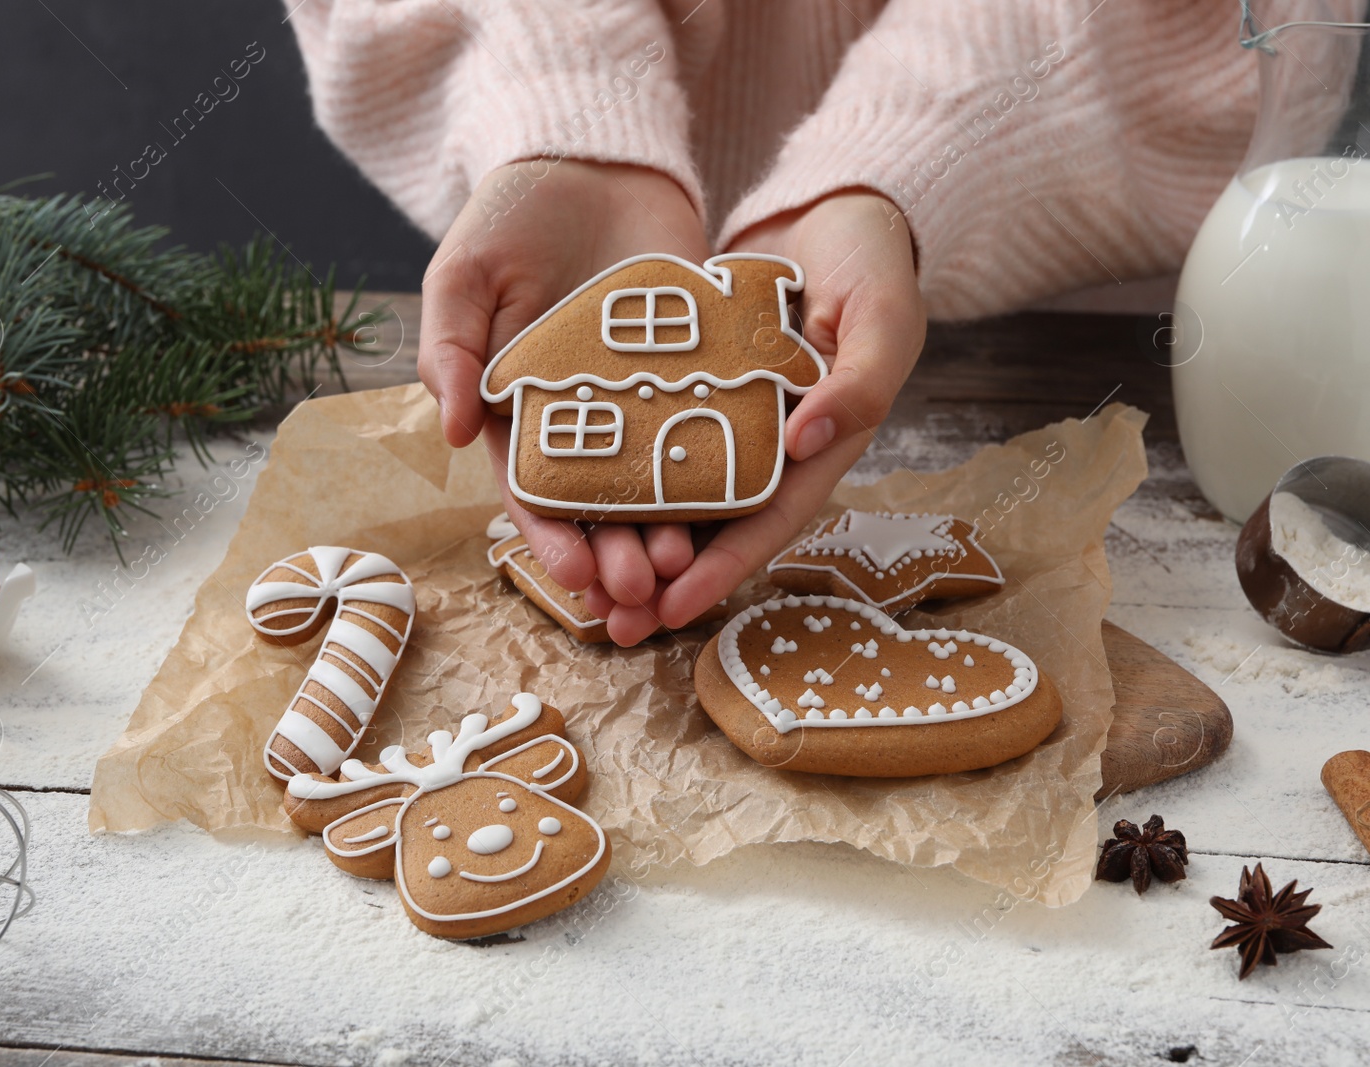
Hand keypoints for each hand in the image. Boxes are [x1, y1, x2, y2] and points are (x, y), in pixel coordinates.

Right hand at [419, 160, 706, 604]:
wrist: (595, 159)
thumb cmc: (512, 216)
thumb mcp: (462, 276)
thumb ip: (449, 349)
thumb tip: (452, 432)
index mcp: (519, 411)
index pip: (533, 493)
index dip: (552, 541)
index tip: (576, 581)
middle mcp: (583, 419)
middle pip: (600, 506)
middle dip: (617, 556)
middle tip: (642, 593)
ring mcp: (642, 398)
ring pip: (657, 483)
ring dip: (668, 532)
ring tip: (685, 567)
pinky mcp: (696, 370)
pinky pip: (708, 428)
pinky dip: (718, 471)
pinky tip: (734, 506)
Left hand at [585, 189, 926, 643]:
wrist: (836, 207)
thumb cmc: (873, 261)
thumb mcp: (882, 317)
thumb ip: (858, 383)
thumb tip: (806, 443)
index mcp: (823, 443)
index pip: (770, 520)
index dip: (725, 568)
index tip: (675, 607)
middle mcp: (773, 444)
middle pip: (716, 526)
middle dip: (666, 579)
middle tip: (615, 624)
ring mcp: (732, 417)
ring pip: (679, 493)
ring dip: (636, 539)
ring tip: (583, 585)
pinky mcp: (697, 387)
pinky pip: (656, 436)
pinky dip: (625, 470)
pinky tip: (576, 498)